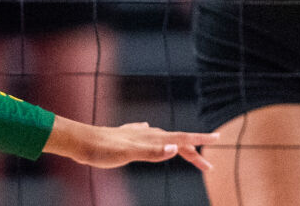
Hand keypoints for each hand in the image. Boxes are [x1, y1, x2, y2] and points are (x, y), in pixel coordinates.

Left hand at [45, 118, 219, 173]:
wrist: (81, 141)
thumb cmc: (103, 149)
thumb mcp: (128, 154)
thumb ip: (152, 152)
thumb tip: (175, 148)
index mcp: (152, 138)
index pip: (182, 139)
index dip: (200, 140)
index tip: (219, 139)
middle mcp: (147, 134)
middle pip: (176, 142)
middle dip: (194, 153)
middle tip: (208, 166)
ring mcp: (137, 136)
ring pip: (164, 140)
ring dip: (178, 147)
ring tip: (187, 152)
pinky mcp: (128, 139)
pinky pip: (149, 138)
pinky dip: (157, 140)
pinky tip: (149, 134)